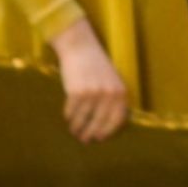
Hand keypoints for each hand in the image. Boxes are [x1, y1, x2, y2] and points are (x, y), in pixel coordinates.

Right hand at [50, 18, 127, 142]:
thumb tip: (105, 124)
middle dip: (90, 133)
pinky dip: (69, 116)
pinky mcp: (77, 92)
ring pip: (84, 118)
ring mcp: (93, 94)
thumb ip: (112, 98)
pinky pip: (72, 111)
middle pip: (99, 122)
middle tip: (84, 140)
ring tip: (74, 131)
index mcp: (120, 92)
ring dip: (77, 127)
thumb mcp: (111, 79)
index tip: (99, 138)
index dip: (107, 131)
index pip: (117, 120)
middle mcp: (109, 95)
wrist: (80, 46)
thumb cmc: (95, 64)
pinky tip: (67, 119)